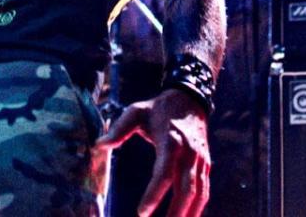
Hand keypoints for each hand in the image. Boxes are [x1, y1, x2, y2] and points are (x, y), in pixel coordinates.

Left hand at [95, 89, 210, 216]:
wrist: (190, 100)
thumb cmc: (159, 108)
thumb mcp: (136, 111)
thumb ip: (119, 129)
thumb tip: (99, 145)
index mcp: (172, 141)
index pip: (164, 174)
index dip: (153, 195)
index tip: (141, 213)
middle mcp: (190, 154)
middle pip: (186, 189)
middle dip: (175, 213)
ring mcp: (201, 161)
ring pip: (199, 194)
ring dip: (189, 214)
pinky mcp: (206, 165)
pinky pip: (204, 191)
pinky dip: (198, 208)